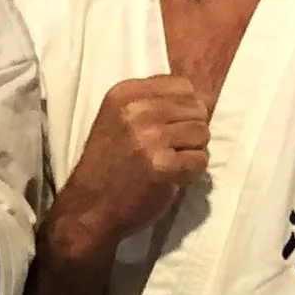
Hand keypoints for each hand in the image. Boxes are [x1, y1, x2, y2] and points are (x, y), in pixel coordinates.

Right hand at [50, 73, 209, 262]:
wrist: (89, 209)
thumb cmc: (107, 167)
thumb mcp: (119, 121)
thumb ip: (154, 104)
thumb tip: (206, 100)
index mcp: (124, 94)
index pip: (182, 85)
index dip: (186, 108)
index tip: (170, 128)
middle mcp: (136, 110)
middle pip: (196, 108)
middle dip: (191, 131)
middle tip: (170, 151)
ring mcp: (150, 137)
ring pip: (202, 133)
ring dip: (193, 152)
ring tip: (170, 165)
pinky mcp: (163, 165)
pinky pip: (200, 160)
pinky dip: (192, 173)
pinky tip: (172, 179)